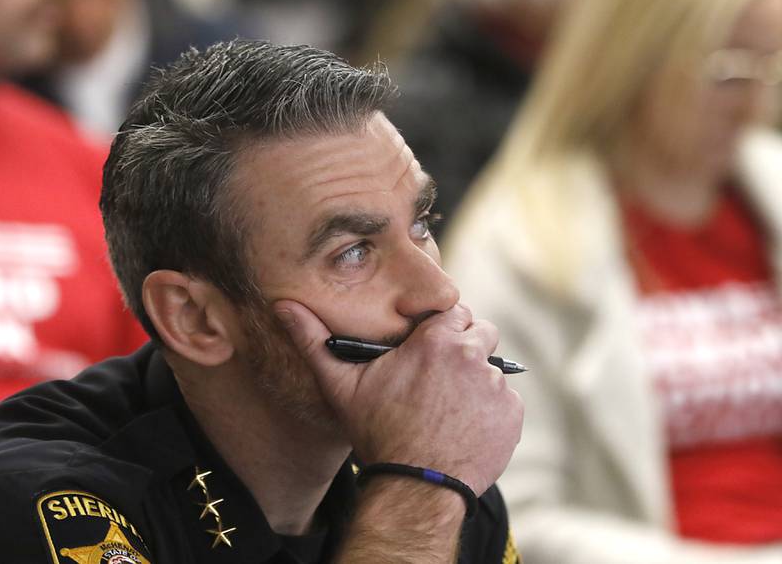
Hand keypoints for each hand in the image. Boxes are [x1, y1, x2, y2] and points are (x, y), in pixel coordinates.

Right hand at [274, 301, 523, 495]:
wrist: (415, 488)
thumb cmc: (378, 434)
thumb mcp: (342, 386)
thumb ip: (315, 341)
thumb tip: (283, 306)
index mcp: (436, 341)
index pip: (455, 310)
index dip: (445, 327)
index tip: (433, 346)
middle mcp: (472, 356)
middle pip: (481, 333)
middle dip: (466, 347)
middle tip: (443, 376)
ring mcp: (495, 387)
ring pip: (492, 369)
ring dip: (477, 381)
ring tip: (452, 407)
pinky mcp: (511, 415)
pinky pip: (505, 401)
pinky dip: (491, 411)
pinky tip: (466, 428)